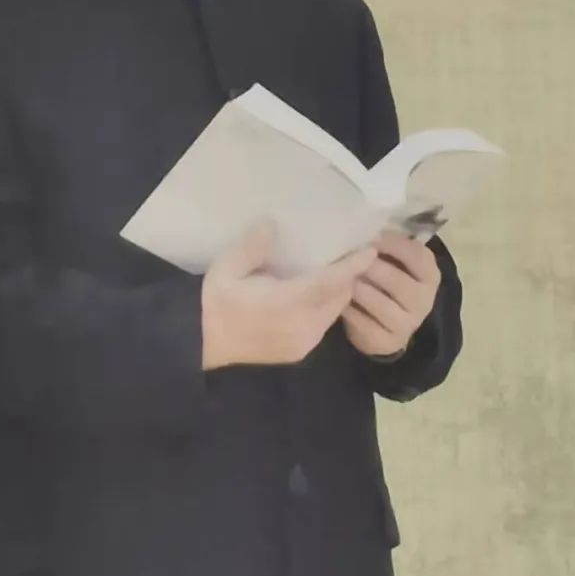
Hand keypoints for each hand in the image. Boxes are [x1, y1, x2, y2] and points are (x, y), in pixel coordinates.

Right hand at [201, 220, 377, 369]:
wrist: (204, 347)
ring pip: (335, 312)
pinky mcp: (301, 351)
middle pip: (339, 297)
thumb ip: (251, 247)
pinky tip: (316, 295)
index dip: (352, 266)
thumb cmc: (215, 305)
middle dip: (349, 276)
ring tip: (335, 271)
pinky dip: (327, 307)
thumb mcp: (225, 269)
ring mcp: (304, 342)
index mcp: (286, 304)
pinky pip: (324, 325)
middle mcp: (303, 325)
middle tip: (351, 253)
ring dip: (339, 292)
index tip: (370, 249)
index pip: (329, 283)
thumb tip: (272, 225)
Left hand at [340, 229, 440, 357]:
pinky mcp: (388, 342)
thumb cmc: (386, 281)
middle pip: (397, 281)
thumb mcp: (393, 262)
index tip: (370, 236)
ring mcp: (408, 324)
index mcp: (429, 275)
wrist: (384, 324)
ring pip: (381, 304)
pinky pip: (366, 324)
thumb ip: (387, 246)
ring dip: (360, 290)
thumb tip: (365, 225)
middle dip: (370, 268)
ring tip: (343, 277)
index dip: (393, 244)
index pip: (417, 256)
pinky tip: (339, 300)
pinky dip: (351, 312)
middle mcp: (424, 301)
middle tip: (350, 258)